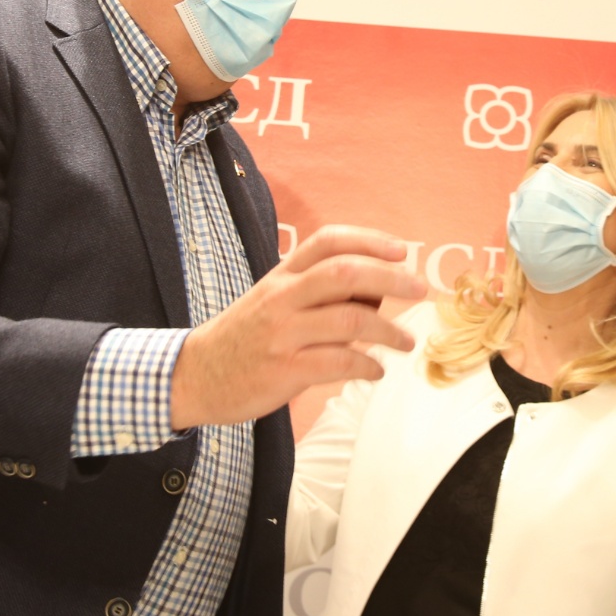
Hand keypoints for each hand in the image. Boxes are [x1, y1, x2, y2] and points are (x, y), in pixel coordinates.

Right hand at [169, 225, 426, 427]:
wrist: (194, 375)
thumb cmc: (246, 336)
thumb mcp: (275, 299)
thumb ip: (319, 290)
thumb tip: (379, 289)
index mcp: (282, 275)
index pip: (328, 241)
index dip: (369, 240)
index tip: (402, 250)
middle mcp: (282, 297)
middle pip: (344, 273)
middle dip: (391, 277)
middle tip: (420, 290)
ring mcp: (282, 333)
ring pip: (349, 319)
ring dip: (389, 329)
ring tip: (406, 341)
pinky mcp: (284, 370)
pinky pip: (339, 362)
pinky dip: (367, 365)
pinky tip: (376, 370)